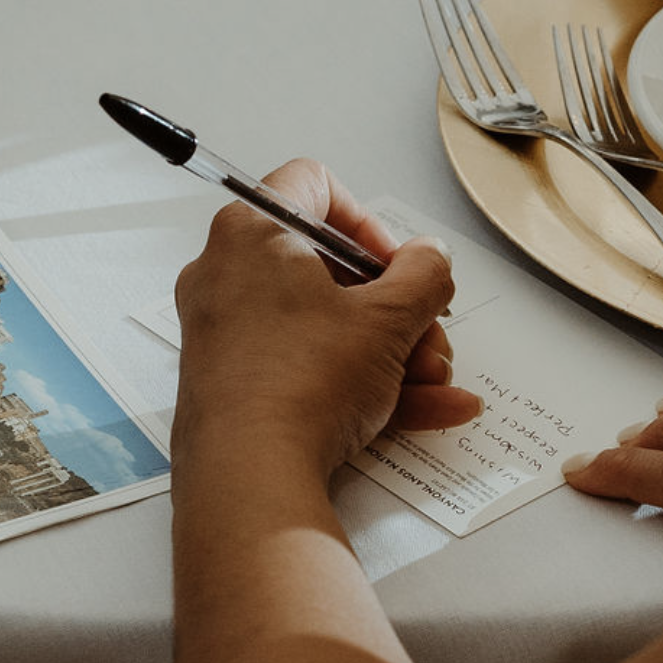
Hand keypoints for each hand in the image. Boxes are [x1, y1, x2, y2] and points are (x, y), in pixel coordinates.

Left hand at [173, 160, 481, 478]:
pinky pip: (310, 368)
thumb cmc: (299, 385)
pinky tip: (427, 408)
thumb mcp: (388, 320)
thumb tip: (430, 258)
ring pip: (327, 327)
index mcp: (252, 233)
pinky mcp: (238, 385)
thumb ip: (424, 275)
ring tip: (434, 380)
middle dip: (396, 306)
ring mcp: (229, 334)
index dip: (369, 222)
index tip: (398, 263)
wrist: (251, 477)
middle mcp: (228, 276)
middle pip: (330, 270)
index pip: (313, 186)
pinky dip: (364, 383)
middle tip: (427, 330)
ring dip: (392, 351)